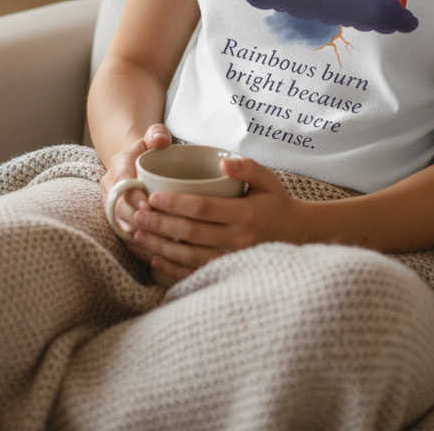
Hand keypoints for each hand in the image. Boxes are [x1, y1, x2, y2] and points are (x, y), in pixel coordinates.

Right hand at [101, 124, 170, 264]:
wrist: (135, 162)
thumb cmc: (150, 150)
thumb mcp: (154, 136)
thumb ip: (157, 133)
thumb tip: (160, 141)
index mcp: (118, 166)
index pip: (121, 184)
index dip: (134, 197)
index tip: (150, 206)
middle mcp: (110, 188)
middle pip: (118, 209)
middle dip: (137, 220)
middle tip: (159, 230)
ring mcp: (112, 207)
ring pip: (120, 226)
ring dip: (138, 236)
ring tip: (160, 245)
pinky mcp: (117, 221)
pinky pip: (124, 238)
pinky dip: (138, 247)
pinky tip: (156, 256)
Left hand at [130, 155, 306, 282]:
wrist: (296, 236)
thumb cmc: (276, 202)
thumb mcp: (268, 179)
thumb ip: (246, 167)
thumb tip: (223, 161)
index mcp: (245, 215)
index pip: (203, 208)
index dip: (176, 203)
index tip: (154, 197)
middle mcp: (236, 240)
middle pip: (190, 232)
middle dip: (160, 224)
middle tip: (136, 215)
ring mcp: (231, 260)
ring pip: (188, 255)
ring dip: (161, 245)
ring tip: (138, 235)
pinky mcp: (227, 273)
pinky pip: (195, 272)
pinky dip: (172, 267)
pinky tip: (155, 258)